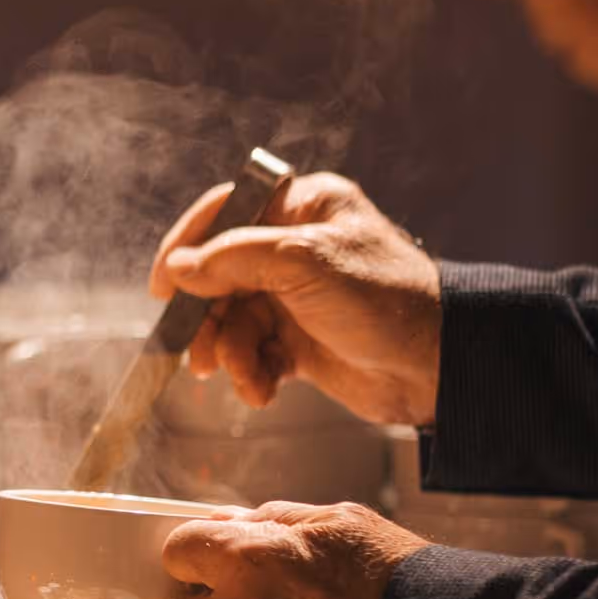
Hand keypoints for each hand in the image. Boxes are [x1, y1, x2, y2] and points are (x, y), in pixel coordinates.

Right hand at [150, 172, 441, 422]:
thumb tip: (179, 267)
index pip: (225, 213)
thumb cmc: (385, 300)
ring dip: (231, 353)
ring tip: (241, 376)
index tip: (162, 286)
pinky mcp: (301, 341)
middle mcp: (295, 248)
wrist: (435, 366)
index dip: (187, 247)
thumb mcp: (304, 264)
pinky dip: (252, 373)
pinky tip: (263, 390)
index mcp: (302, 207)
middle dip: (208, 318)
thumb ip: (234, 259)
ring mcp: (297, 296)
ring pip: (233, 321)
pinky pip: (255, 353)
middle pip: (221, 276)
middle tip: (197, 353)